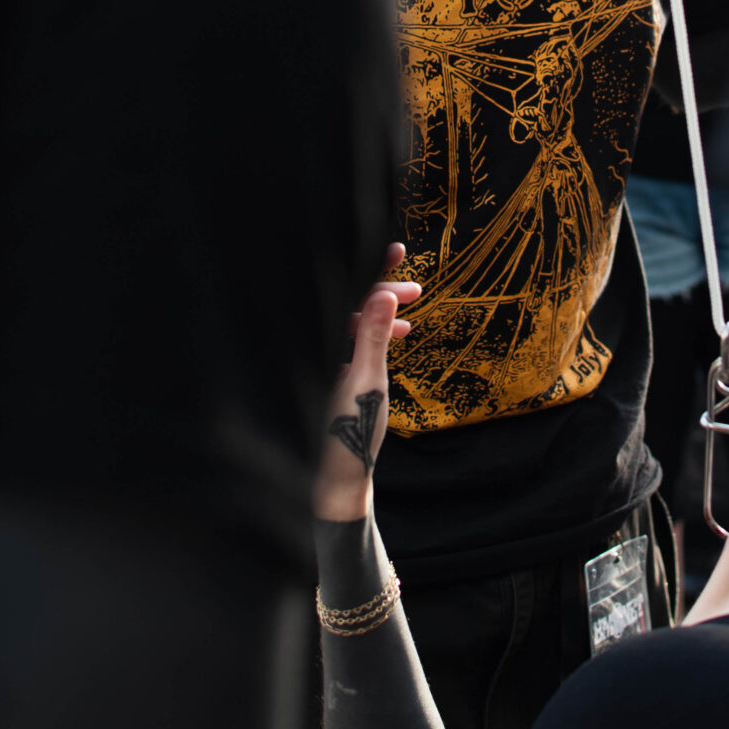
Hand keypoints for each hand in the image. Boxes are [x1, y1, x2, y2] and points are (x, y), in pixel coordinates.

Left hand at [313, 246, 419, 523]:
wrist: (334, 480)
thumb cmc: (347, 434)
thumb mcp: (368, 381)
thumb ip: (373, 336)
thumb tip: (382, 292)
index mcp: (315, 342)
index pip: (343, 293)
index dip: (370, 267)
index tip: (396, 249)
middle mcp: (310, 346)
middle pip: (346, 302)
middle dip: (382, 292)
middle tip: (417, 291)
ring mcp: (317, 359)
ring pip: (348, 320)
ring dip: (380, 315)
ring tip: (411, 317)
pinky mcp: (326, 373)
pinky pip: (348, 339)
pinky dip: (371, 334)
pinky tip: (395, 335)